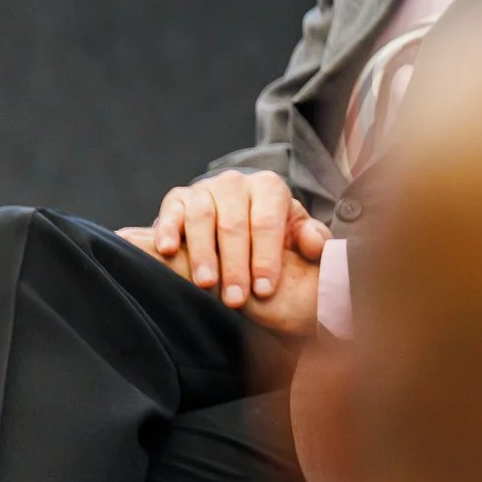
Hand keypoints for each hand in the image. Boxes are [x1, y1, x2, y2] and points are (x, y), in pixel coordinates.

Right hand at [135, 169, 331, 308]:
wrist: (237, 215)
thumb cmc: (269, 231)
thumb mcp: (295, 232)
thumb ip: (312, 239)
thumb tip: (314, 244)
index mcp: (269, 188)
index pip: (268, 223)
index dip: (266, 258)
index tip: (265, 290)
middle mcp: (236, 183)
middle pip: (234, 224)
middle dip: (235, 265)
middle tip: (235, 298)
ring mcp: (205, 188)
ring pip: (202, 217)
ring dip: (202, 253)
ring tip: (206, 283)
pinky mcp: (178, 198)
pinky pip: (171, 211)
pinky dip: (167, 229)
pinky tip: (167, 251)